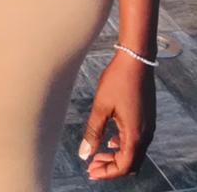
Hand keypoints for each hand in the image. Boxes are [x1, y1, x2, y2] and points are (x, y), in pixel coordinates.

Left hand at [79, 52, 155, 179]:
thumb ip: (93, 132)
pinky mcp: (147, 119)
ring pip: (135, 153)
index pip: (124, 166)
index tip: (91, 172)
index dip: (107, 173)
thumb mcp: (101, 106)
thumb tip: (84, 154)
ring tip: (98, 155)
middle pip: (131, 163)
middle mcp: (146, 134)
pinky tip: (111, 140)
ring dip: (117, 157)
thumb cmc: (118, 80)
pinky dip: (124, 146)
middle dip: (111, 168)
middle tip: (92, 167)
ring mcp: (148, 127)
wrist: (136, 60)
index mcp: (135, 135)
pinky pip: (138, 142)